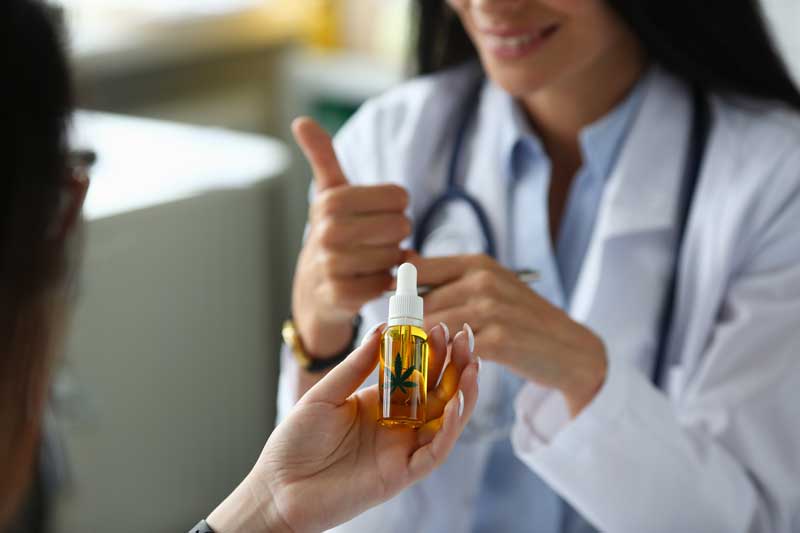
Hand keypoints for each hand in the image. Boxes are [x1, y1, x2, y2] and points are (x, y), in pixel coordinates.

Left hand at [207, 323, 479, 532]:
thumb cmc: (296, 441)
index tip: (441, 325)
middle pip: (438, 393)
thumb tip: (383, 330)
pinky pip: (435, 451)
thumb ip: (356, 366)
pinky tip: (458, 402)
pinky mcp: (402, 473)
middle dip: (456, 366)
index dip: (432, 351)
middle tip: (466, 337)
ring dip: (464, 394)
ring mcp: (402, 449)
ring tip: (473, 365)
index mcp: (380, 403)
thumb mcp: (325, 394)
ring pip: (446, 421)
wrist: (278, 488)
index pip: (417, 373)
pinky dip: (451, 428)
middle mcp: (397, 425)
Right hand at [291, 118, 410, 356]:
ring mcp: (333, 264)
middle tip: (374, 242)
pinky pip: (385, 283)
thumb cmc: (332, 236)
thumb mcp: (328, 195)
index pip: (398, 197)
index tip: (376, 216)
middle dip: (394, 236)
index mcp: (331, 201)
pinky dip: (383, 284)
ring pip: (395, 256)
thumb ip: (322, 157)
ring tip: (368, 261)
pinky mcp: (341, 295)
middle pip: (401, 226)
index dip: (396, 209)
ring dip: (389, 261)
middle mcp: (328, 231)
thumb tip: (301, 120)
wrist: (313, 292)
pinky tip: (366, 281)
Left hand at [413, 254, 606, 416]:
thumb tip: (402, 262)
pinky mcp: (498, 340)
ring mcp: (492, 309)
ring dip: (420, 348)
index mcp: (476, 264)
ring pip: (432, 328)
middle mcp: (483, 280)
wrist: (569, 350)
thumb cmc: (520, 320)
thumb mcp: (489, 288)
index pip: (417, 270)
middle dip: (406, 328)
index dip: (399, 295)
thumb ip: (448, 279)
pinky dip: (443, 361)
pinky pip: (453, 350)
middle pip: (420, 304)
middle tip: (401, 349)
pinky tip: (444, 370)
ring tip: (417, 363)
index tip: (394, 316)